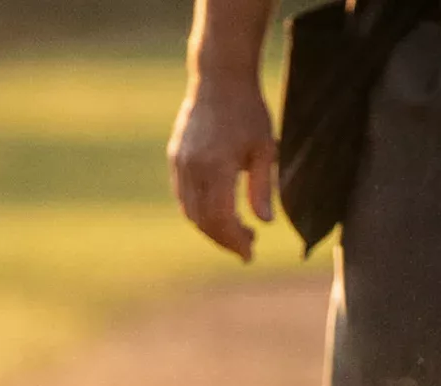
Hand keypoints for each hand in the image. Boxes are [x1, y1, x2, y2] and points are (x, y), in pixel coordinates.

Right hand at [168, 76, 275, 260]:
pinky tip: (218, 212)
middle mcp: (192, 167)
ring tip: (236, 231)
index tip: (250, 253)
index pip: (220, 218)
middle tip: (247, 246)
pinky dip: (199, 211)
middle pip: (202, 220)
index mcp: (216, 166)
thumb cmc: (249, 111)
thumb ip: (262, 187)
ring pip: (190, 210)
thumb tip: (265, 223)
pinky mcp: (175, 157)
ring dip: (210, 228)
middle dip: (224, 239)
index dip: (234, 241)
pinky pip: (183, 195)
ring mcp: (180, 162)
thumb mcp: (265, 149)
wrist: (219, 77)